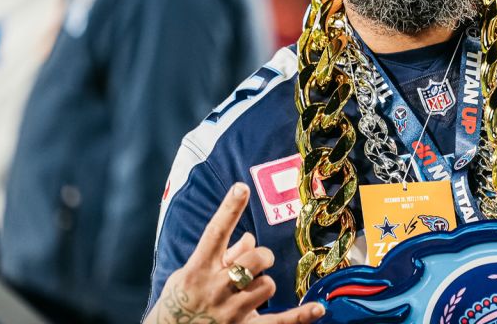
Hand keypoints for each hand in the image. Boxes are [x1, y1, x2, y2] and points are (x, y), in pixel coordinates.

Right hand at [146, 183, 324, 323]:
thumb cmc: (179, 302)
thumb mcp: (189, 274)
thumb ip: (221, 255)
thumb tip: (249, 238)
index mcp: (198, 269)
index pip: (215, 233)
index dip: (229, 209)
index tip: (241, 187)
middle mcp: (214, 288)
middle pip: (253, 260)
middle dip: (262, 256)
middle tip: (259, 261)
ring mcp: (229, 311)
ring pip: (266, 285)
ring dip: (263, 285)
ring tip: (248, 293)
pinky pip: (277, 322)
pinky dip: (300, 316)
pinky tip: (318, 308)